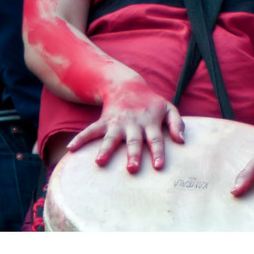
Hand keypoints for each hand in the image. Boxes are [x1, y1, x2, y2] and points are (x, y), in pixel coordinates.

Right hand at [66, 80, 183, 172]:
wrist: (127, 85)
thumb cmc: (151, 103)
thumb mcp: (169, 108)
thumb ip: (177, 124)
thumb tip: (181, 142)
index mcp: (150, 122)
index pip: (156, 139)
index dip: (158, 152)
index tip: (158, 166)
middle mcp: (133, 124)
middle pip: (134, 141)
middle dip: (132, 154)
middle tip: (131, 169)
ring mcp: (117, 123)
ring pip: (111, 137)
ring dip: (105, 149)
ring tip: (99, 161)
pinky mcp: (104, 122)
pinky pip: (90, 130)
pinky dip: (80, 138)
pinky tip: (71, 149)